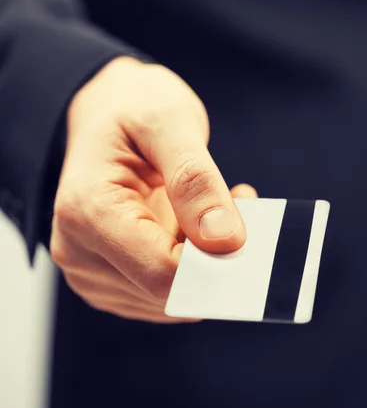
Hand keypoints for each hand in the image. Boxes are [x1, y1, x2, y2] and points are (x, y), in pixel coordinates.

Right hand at [50, 57, 256, 321]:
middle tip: (235, 201)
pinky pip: (166, 296)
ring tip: (215, 203)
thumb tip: (225, 242)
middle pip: (168, 293)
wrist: (105, 111)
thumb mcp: (167, 121)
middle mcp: (78, 251)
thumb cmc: (132, 106)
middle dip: (214, 257)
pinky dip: (194, 266)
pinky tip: (198, 224)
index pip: (162, 273)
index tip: (247, 224)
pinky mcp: (110, 280)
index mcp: (87, 211)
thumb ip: (194, 180)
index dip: (216, 262)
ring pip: (172, 301)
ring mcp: (91, 271)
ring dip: (207, 261)